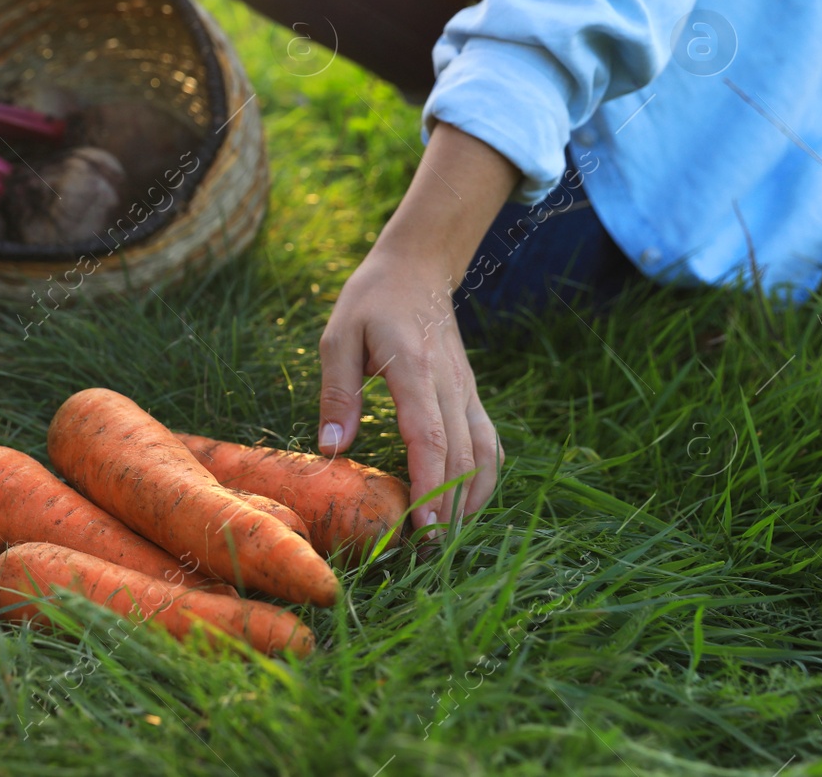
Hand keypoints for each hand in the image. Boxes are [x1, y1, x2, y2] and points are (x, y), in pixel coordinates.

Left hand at [319, 245, 500, 533]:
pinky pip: (488, 443)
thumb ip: (337, 393)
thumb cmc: (370, 300)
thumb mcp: (338, 337)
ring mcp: (467, 390)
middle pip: (462, 457)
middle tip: (425, 554)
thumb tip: (332, 449)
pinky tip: (464, 506)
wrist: (417, 267)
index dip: (430, 485)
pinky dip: (483, 480)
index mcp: (415, 370)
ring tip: (445, 539)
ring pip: (484, 455)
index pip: (430, 437)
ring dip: (471, 501)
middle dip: (448, 509)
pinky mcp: (471, 394)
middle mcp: (450, 384)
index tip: (422, 526)